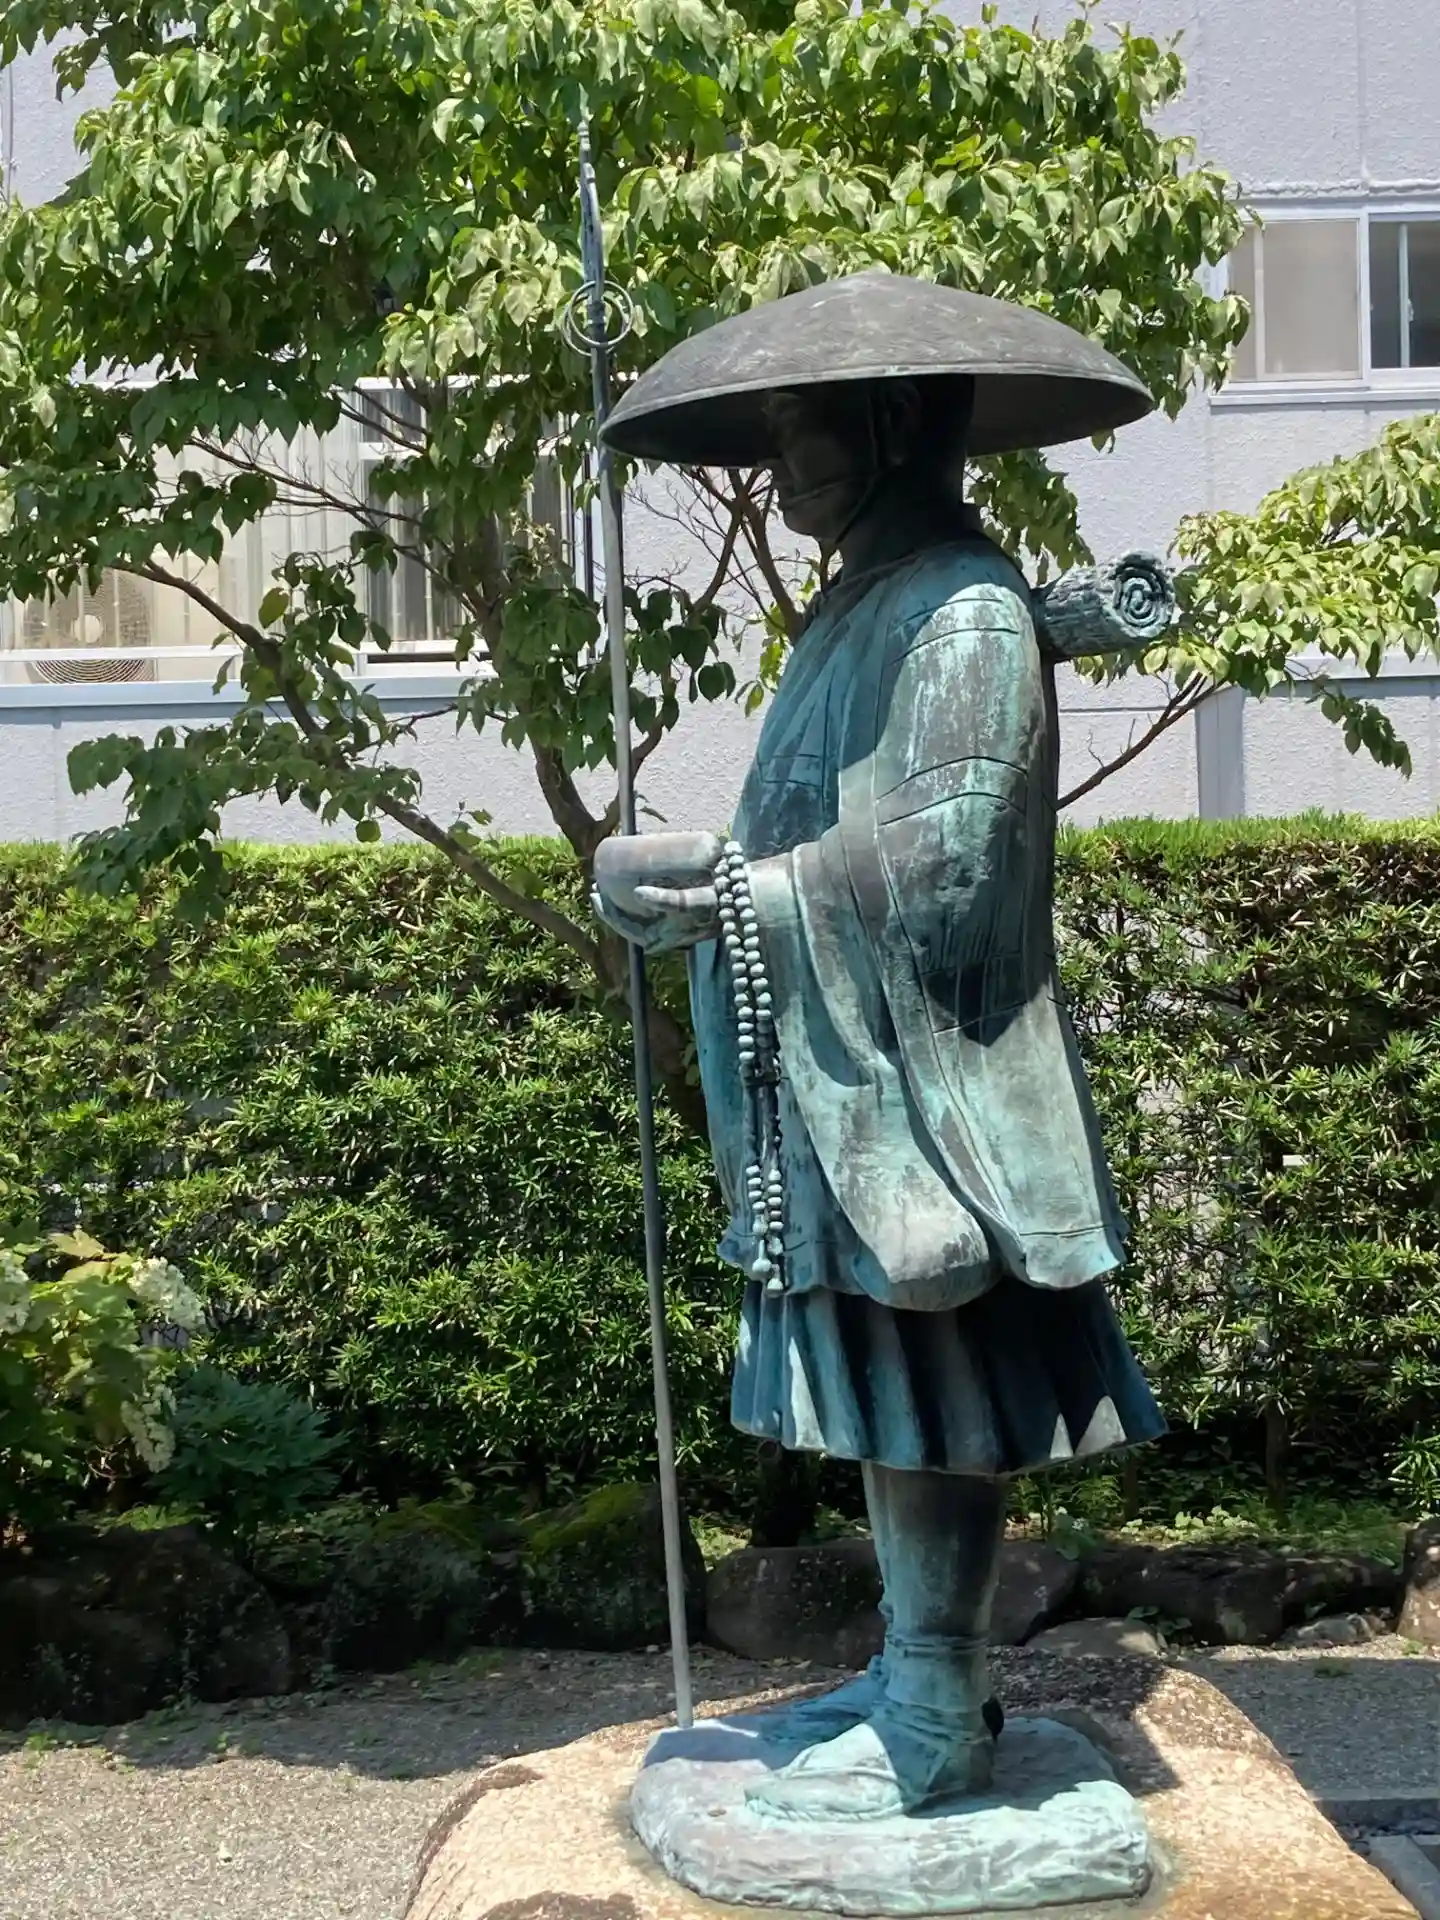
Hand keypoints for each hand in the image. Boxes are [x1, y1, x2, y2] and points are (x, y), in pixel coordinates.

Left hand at [592, 830, 725, 950]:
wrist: (742, 906)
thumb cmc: (716, 905)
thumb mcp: (690, 902)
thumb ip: (665, 899)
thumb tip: (637, 893)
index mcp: (660, 938)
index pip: (623, 926)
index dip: (607, 911)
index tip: (595, 891)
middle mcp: (662, 937)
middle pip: (627, 924)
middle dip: (611, 907)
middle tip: (597, 887)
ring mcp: (669, 931)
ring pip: (636, 920)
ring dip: (622, 905)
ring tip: (610, 887)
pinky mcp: (676, 923)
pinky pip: (647, 916)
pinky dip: (637, 904)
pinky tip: (634, 890)